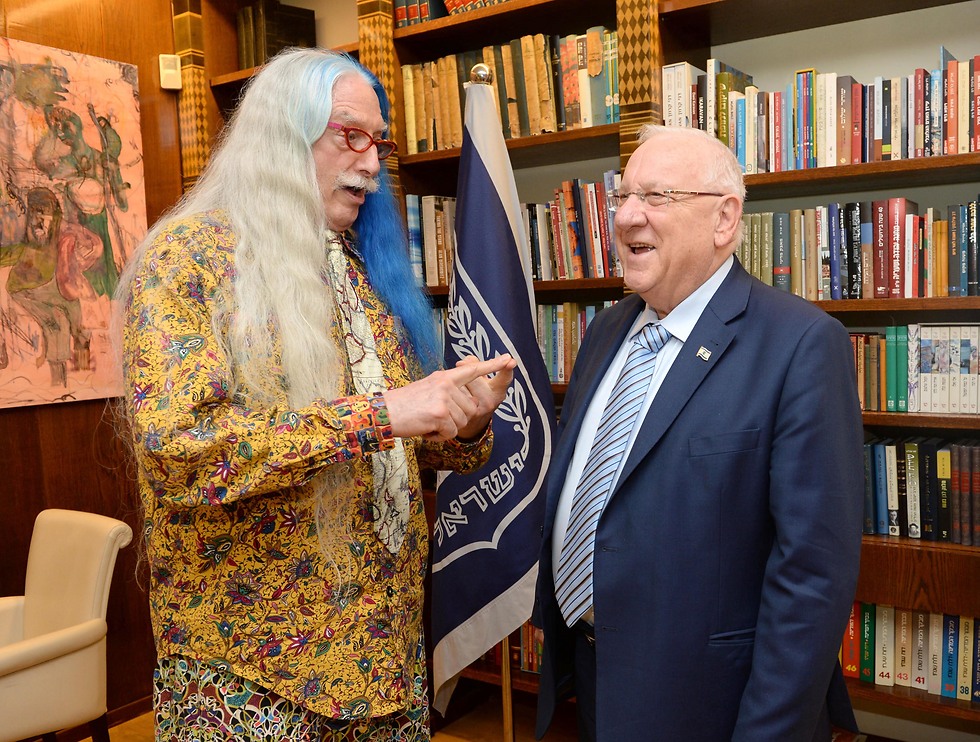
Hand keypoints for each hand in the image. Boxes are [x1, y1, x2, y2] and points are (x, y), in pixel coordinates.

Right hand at [384, 354, 516, 440]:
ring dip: (446, 429)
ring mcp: (444, 398)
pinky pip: (451, 433)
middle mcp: (447, 384)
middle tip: (434, 417)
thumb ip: (447, 390)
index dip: (492, 365)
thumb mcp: (428, 389)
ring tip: (427, 422)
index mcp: (445, 377)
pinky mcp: (440, 413)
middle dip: (456, 420)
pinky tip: (425, 429)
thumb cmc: (404, 405)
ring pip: (462, 423)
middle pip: (471, 409)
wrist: (383, 413)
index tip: (510, 359)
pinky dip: (439, 437)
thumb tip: (466, 402)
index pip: (473, 370)